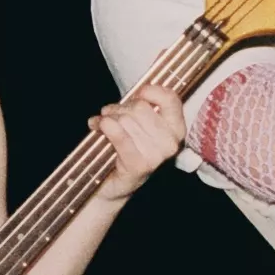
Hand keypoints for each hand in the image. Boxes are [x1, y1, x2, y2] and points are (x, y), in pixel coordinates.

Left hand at [88, 81, 187, 201]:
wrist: (114, 183)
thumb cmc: (127, 148)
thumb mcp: (138, 124)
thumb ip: (141, 105)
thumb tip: (138, 91)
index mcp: (176, 130)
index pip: (171, 99)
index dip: (150, 91)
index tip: (137, 94)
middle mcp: (171, 143)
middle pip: (140, 107)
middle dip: (120, 108)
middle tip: (110, 115)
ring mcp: (157, 156)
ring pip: (126, 120)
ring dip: (108, 118)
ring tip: (102, 125)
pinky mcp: (139, 165)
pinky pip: (120, 135)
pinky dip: (106, 127)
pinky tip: (98, 126)